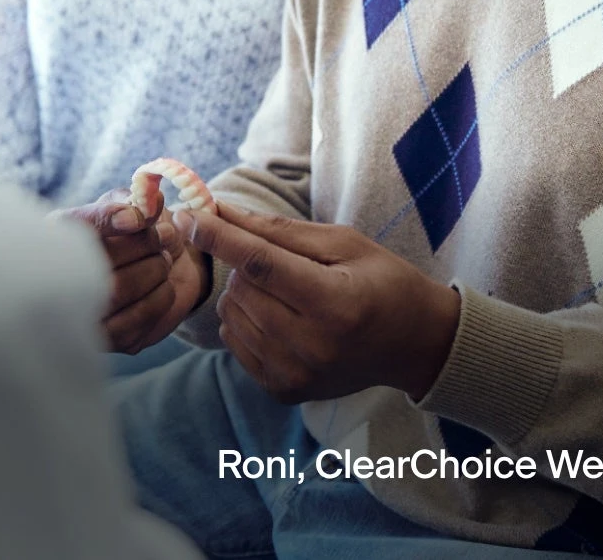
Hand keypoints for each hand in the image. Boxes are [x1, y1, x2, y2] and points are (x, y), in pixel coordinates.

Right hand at [56, 189, 209, 354]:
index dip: (106, 219)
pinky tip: (163, 285)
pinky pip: (135, 320)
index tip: (137, 217)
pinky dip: (159, 297)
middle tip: (164, 236)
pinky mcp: (104, 339)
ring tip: (164, 259)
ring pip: (116, 291)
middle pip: (97, 261)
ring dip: (153, 271)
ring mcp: (77, 312)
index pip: (73, 226)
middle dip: (141, 245)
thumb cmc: (134, 233)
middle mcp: (56, 275)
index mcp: (58, 233)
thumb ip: (138, 200)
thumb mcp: (133, 206)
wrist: (154, 272)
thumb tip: (152, 202)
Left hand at [175, 202, 459, 402]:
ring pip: (232, 314)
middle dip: (243, 263)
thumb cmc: (382, 281)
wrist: (413, 344)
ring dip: (243, 292)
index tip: (189, 213)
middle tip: (278, 260)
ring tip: (282, 289)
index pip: (259, 264)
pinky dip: (244, 320)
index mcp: (334, 303)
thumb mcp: (342, 242)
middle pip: (241, 288)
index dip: (219, 235)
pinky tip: (277, 314)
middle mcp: (313, 346)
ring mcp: (296, 374)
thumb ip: (278, 230)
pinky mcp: (284, 390)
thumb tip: (220, 211)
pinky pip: (235, 342)